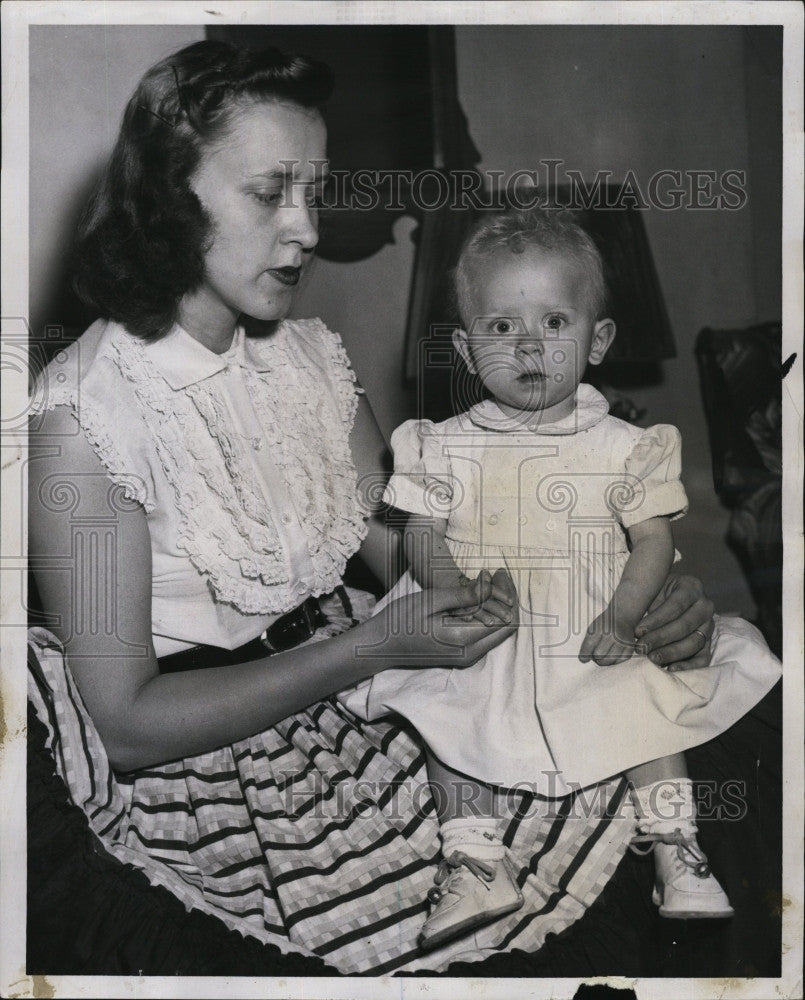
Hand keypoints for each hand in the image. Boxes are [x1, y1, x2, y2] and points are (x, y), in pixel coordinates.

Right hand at [377, 573, 518, 667]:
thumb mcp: (430, 600)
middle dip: (507, 598)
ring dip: (499, 606)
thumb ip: (463, 595)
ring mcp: (468, 657)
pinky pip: (486, 634)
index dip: (508, 593)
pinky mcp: (463, 655)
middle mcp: (471, 654)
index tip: (498, 572)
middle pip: (507, 627)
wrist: (381, 646)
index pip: (506, 619)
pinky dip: (488, 614)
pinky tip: (478, 597)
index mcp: (464, 640)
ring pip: (498, 631)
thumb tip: (489, 584)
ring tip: (488, 582)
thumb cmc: (400, 621)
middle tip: (496, 574)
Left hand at [579, 612, 641, 665]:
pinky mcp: (629, 647)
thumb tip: (583, 660)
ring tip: (603, 654)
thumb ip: (587, 643)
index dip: (584, 655)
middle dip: (595, 657)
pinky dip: (614, 661)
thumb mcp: (592, 628)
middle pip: (598, 655)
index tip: (583, 659)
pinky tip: (611, 654)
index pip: (589, 646)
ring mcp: (621, 642)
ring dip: (604, 660)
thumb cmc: (604, 624)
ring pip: (609, 660)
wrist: (623, 617)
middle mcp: (611, 635)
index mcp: (600, 629)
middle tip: (595, 654)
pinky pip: (619, 661)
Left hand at [633, 574, 714, 670]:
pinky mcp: (708, 642)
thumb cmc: (655, 594)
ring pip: (693, 642)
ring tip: (651, 658)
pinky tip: (670, 669)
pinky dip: (688, 665)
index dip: (655, 620)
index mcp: (692, 587)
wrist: (667, 598)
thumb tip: (619, 627)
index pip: (675, 605)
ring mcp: (709, 625)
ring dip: (671, 653)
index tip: (636, 631)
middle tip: (640, 648)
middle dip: (660, 638)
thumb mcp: (650, 592)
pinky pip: (703, 658)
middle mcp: (705, 605)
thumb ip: (639, 603)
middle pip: (684, 626)